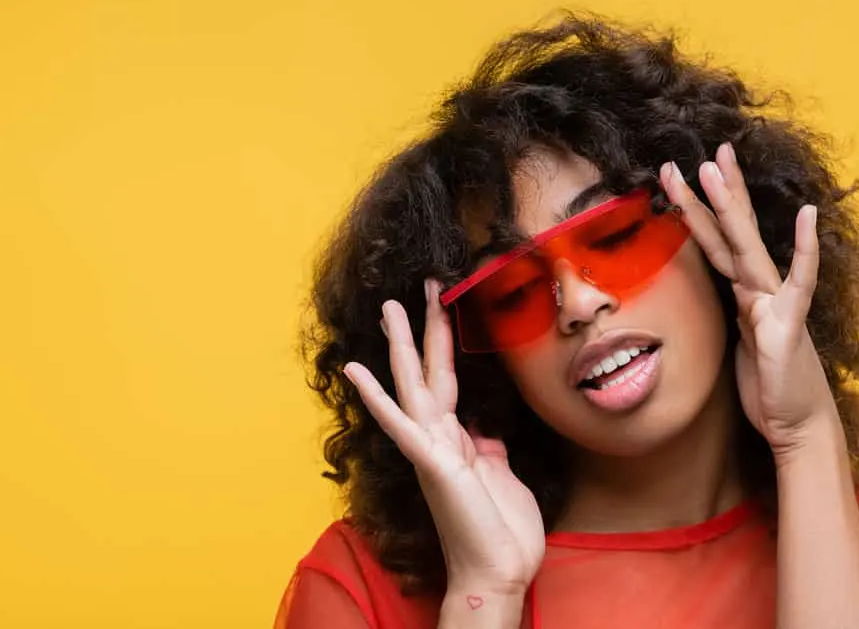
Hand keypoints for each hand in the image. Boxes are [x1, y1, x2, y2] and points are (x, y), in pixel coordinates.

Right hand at [343, 279, 544, 598]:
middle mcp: (436, 437)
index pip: (447, 378)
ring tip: (391, 307)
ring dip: (401, 345)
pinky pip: (401, 424)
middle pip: (428, 371)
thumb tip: (483, 431)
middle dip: (426, 327)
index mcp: (455, 438)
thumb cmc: (500, 530)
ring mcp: (431, 449)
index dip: (445, 341)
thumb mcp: (501, 476)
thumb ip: (487, 448)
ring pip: (412, 386)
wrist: (496, 573)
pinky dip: (378, 397)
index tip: (445, 307)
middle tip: (426, 285)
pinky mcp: (432, 464)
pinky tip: (358, 370)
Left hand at [659, 143, 836, 453]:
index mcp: (742, 293)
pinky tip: (808, 216)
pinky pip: (796, 284)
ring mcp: (774, 302)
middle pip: (730, 232)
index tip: (682, 176)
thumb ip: (730, 313)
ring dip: (730, 206)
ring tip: (717, 166)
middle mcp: (758, 289)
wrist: (795, 423)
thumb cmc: (768, 384)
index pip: (717, 242)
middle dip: (713, 192)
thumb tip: (719, 297)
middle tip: (701, 151)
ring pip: (746, 246)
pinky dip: (803, 251)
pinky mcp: (786, 325)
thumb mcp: (736, 344)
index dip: (700, 209)